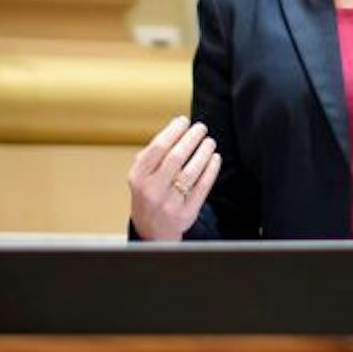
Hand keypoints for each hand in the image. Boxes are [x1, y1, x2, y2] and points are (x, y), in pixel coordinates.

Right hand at [128, 115, 219, 241]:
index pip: (158, 147)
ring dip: (203, 152)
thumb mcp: (141, 175)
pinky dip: (211, 170)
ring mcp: (169, 203)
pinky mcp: (185, 213)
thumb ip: (154, 153)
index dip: (173, 131)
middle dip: (191, 138)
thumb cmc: (148, 194)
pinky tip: (214, 158)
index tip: (184, 121)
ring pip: (191, 172)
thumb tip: (177, 127)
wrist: (151, 230)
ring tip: (209, 142)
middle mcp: (151, 190)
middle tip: (201, 128)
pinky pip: (202, 187)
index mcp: (138, 176)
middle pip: (176, 157)